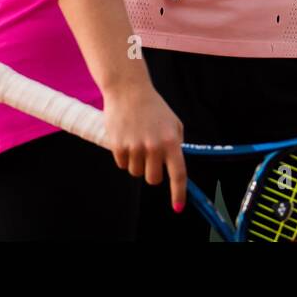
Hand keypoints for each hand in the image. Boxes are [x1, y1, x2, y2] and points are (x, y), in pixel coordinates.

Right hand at [103, 80, 187, 212]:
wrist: (128, 89)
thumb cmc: (153, 107)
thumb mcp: (173, 123)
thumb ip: (175, 145)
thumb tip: (176, 168)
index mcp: (171, 141)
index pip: (178, 175)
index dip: (178, 194)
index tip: (177, 207)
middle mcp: (154, 146)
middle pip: (153, 179)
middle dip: (151, 172)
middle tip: (149, 156)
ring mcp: (135, 147)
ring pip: (135, 172)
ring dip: (136, 162)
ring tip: (136, 140)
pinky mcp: (118, 145)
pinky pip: (122, 165)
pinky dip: (123, 157)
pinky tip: (125, 138)